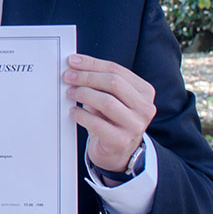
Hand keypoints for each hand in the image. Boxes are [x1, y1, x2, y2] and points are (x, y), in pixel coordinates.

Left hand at [64, 54, 155, 174]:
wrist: (117, 151)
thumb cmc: (111, 119)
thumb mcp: (110, 96)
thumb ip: (99, 80)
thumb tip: (74, 65)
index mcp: (144, 92)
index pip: (116, 70)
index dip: (92, 64)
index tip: (72, 61)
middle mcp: (144, 108)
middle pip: (113, 83)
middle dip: (86, 77)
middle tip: (68, 77)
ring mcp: (135, 126)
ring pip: (107, 102)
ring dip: (84, 94)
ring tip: (70, 93)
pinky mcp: (121, 141)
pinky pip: (98, 124)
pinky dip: (82, 115)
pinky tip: (74, 111)